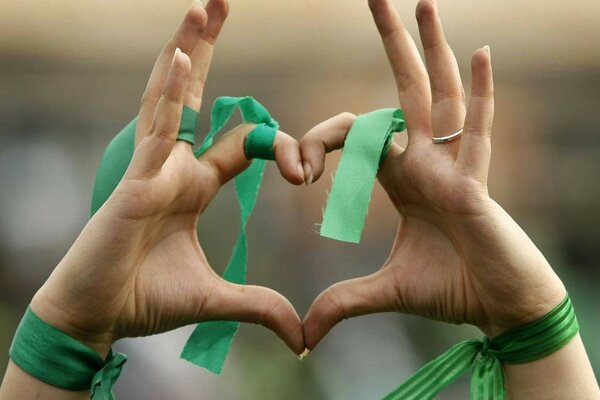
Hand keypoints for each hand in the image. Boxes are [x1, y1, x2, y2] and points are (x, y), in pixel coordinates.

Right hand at [29, 0, 305, 356]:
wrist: (98, 316)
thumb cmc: (145, 299)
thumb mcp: (217, 298)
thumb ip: (261, 306)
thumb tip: (302, 337)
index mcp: (195, 184)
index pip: (244, 143)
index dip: (281, 146)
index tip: (308, 170)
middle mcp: (174, 165)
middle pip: (197, 97)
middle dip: (206, 51)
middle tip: (219, 5)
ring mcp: (153, 167)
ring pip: (172, 98)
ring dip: (188, 51)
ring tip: (203, 8)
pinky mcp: (136, 180)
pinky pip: (157, 128)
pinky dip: (169, 92)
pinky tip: (180, 54)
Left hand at [302, 0, 566, 349]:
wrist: (497, 307)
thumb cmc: (450, 290)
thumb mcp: (385, 291)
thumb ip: (343, 302)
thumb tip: (303, 335)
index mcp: (397, 175)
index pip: (351, 136)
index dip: (316, 145)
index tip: (294, 173)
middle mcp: (424, 160)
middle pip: (401, 91)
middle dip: (390, 43)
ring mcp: (452, 166)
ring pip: (438, 98)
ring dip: (430, 50)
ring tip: (422, 3)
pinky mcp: (477, 183)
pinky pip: (478, 132)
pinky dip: (479, 94)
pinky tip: (478, 52)